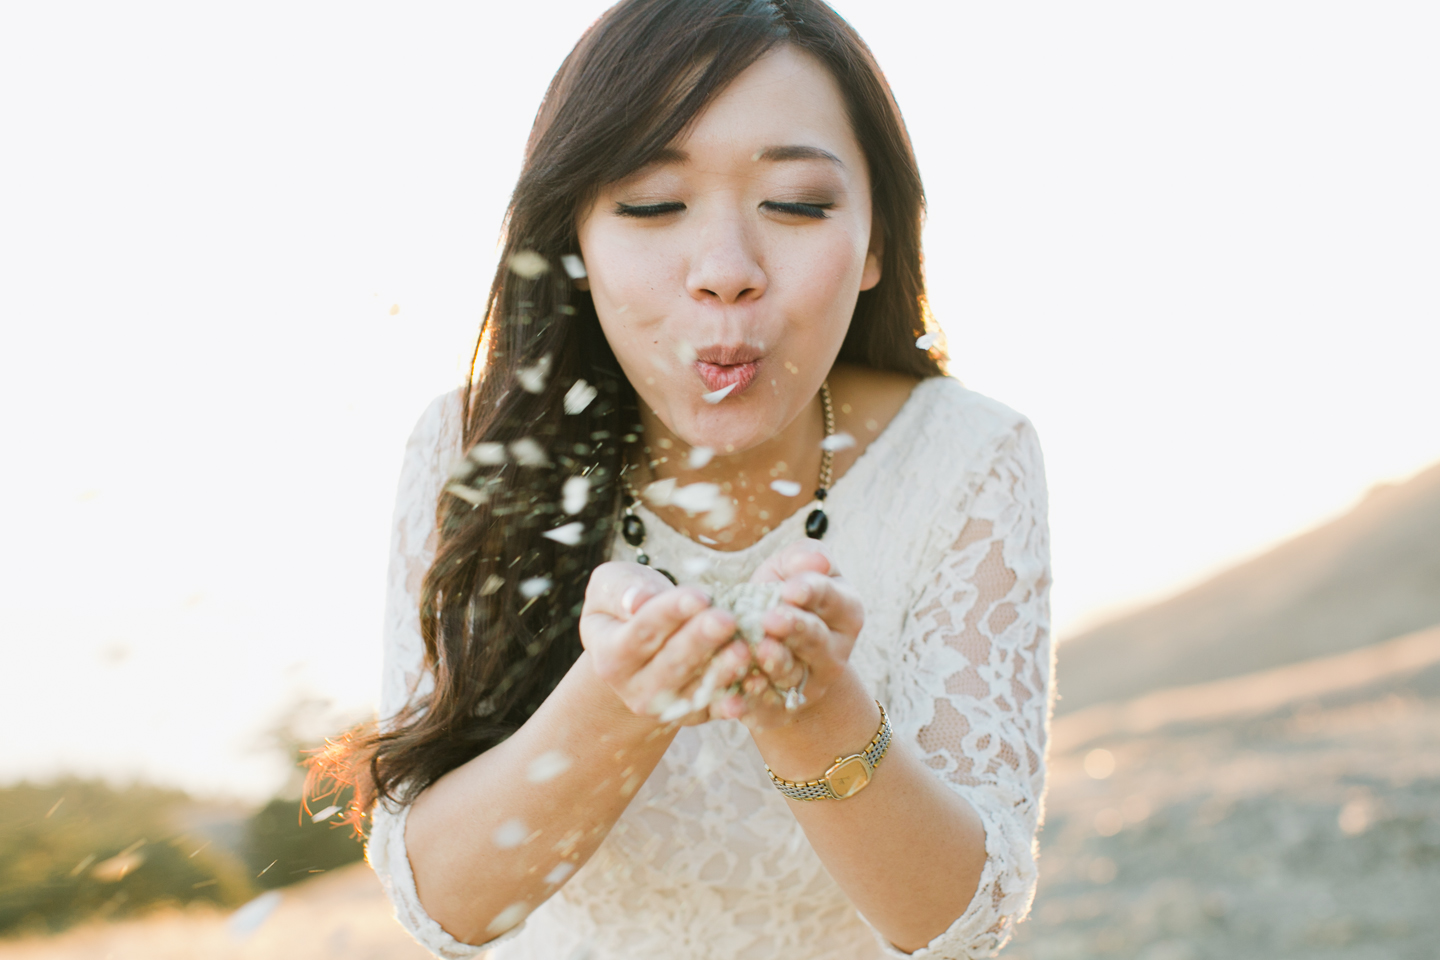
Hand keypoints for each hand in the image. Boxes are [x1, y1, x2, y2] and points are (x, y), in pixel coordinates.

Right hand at [579, 562, 752, 725]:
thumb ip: (620, 590)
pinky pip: (716, 708)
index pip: (642, 631)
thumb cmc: (627, 606)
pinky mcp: (694, 714)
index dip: (670, 613)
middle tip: (726, 620)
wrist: (639, 650)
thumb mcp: (612, 587)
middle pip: (671, 664)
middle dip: (700, 641)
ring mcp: (665, 706)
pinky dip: (736, 698)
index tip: (698, 596)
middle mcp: (634, 688)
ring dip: (722, 671)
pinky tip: (756, 682)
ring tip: (744, 649)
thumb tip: (636, 601)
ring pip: (696, 689)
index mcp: (610, 655)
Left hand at [739, 541, 863, 728]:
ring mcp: (810, 683)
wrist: (777, 651)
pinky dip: (753, 702)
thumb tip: (816, 560)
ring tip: (759, 651)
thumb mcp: (791, 570)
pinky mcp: (782, 708)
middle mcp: (833, 652)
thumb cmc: (782, 598)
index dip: (811, 592)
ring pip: (793, 673)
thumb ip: (803, 559)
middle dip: (794, 628)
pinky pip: (768, 706)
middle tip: (770, 618)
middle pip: (816, 639)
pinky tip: (737, 693)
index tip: (790, 589)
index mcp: (844, 611)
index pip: (832, 598)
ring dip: (776, 664)